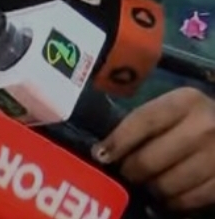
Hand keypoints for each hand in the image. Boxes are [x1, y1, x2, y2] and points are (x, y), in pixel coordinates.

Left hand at [93, 87, 214, 210]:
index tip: (101, 156)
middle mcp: (204, 126)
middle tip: (125, 175)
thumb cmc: (195, 120)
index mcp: (185, 102)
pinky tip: (166, 197)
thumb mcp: (174, 109)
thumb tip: (105, 151)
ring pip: (166, 185)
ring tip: (146, 185)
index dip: (117, 142)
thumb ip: (145, 123)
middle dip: (130, 172)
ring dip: (150, 189)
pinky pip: (188, 200)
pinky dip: (172, 202)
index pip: (142, 122)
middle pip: (149, 160)